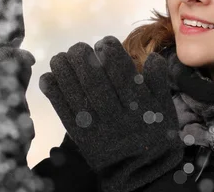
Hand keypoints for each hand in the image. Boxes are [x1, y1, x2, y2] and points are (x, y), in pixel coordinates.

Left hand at [38, 36, 183, 191]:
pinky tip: (48, 78)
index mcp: (141, 107)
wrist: (141, 172)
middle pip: (96, 82)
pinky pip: (64, 113)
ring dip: (64, 72)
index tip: (103, 42)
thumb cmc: (153, 133)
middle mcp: (119, 117)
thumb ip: (158, 82)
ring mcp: (99, 129)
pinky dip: (54, 94)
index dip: (111, 53)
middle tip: (78, 47)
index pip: (123, 74)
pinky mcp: (82, 138)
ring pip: (78, 95)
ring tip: (59, 57)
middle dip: (83, 59)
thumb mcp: (165, 108)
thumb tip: (152, 56)